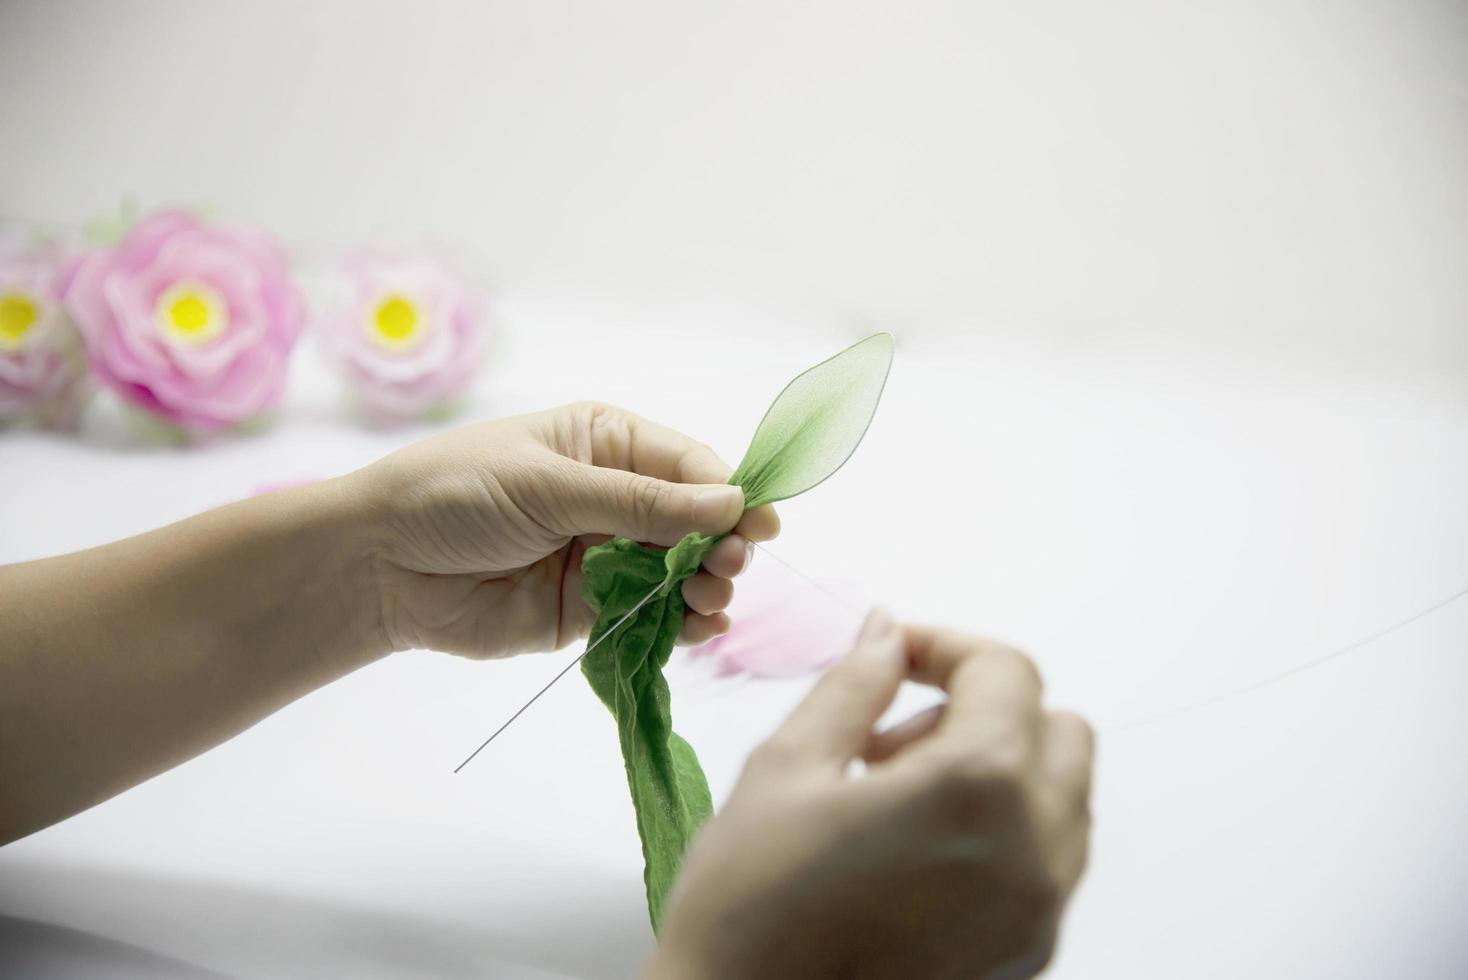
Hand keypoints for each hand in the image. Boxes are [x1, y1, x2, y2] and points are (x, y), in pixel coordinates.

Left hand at [353, 402, 779, 658]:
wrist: (378, 564)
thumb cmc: (454, 494)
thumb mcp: (550, 485)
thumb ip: (639, 503)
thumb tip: (729, 503)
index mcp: (606, 443)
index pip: (688, 465)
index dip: (728, 493)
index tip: (758, 523)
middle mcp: (614, 497)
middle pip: (695, 522)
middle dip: (721, 543)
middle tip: (729, 567)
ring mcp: (604, 555)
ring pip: (679, 572)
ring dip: (706, 586)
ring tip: (712, 599)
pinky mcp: (588, 610)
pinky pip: (648, 615)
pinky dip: (680, 624)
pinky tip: (701, 628)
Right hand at [649, 613, 1092, 979]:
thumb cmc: (748, 913)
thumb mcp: (787, 768)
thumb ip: (855, 685)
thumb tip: (886, 634)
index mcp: (978, 789)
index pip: (1006, 671)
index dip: (944, 645)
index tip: (894, 655)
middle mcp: (1032, 853)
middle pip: (1056, 729)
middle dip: (982, 708)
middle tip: (891, 730)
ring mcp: (1037, 914)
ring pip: (1059, 797)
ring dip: (993, 770)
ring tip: (889, 795)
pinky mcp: (1025, 959)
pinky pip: (1041, 863)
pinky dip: (997, 832)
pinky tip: (907, 849)